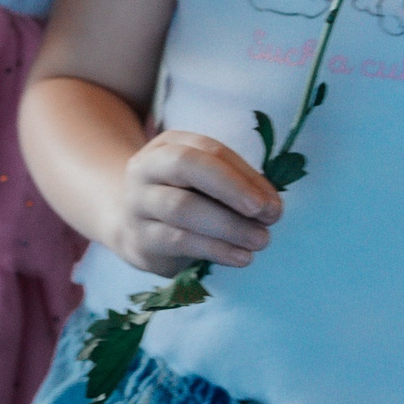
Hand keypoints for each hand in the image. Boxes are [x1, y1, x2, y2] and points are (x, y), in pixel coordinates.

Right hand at [106, 129, 281, 275]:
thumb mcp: (202, 184)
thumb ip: (234, 187)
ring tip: (260, 240)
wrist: (130, 227)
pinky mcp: (140, 238)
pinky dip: (215, 249)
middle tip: (266, 215)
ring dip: (228, 225)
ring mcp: (137, 203)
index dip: (243, 174)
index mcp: (166, 146)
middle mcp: (145, 168)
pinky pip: (178, 240)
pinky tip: (240, 257)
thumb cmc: (180, 199)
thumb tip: (271, 207)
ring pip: (182, 207)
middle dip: (231, 189)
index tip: (273, 202)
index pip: (208, 150)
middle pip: (185, 166)